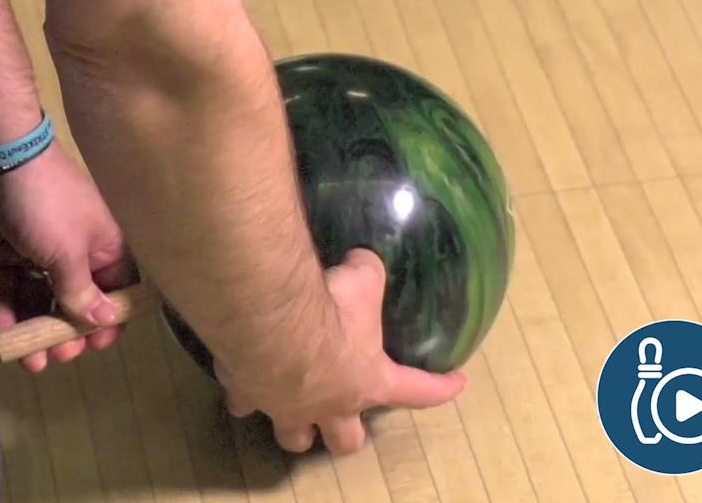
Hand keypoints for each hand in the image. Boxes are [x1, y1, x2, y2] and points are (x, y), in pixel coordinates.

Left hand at [0, 143, 135, 372]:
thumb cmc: (45, 204)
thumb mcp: (69, 252)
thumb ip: (82, 292)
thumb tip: (105, 321)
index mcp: (102, 244)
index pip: (115, 289)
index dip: (109, 319)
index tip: (96, 346)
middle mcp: (72, 250)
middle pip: (75, 300)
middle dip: (69, 331)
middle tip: (60, 354)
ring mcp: (34, 252)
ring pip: (39, 300)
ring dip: (36, 331)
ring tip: (31, 361)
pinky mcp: (1, 253)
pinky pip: (6, 290)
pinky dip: (5, 315)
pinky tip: (2, 341)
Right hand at [217, 249, 468, 454]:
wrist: (269, 320)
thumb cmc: (329, 306)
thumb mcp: (363, 279)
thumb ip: (368, 274)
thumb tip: (363, 261)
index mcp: (368, 382)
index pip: (418, 391)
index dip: (441, 388)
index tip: (459, 383)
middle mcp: (329, 405)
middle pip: (346, 441)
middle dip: (347, 434)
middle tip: (345, 417)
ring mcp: (286, 406)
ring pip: (293, 436)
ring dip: (296, 427)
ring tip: (293, 411)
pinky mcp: (248, 393)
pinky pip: (245, 402)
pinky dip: (246, 392)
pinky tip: (242, 376)